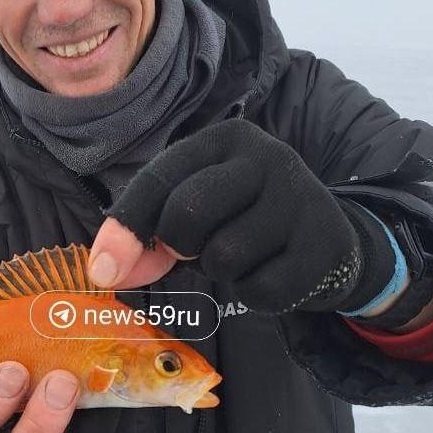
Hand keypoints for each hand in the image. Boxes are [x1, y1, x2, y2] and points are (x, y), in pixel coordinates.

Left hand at [87, 119, 394, 313]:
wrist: (328, 239)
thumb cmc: (244, 217)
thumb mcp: (197, 207)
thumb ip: (148, 234)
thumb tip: (106, 271)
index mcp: (225, 138)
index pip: (160, 178)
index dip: (125, 226)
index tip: (103, 270)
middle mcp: (267, 156)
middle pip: (188, 211)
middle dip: (177, 245)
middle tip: (194, 249)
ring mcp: (300, 197)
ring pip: (223, 256)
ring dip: (219, 271)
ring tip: (240, 255)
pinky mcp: (324, 243)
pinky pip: (260, 289)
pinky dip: (252, 294)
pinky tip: (269, 272)